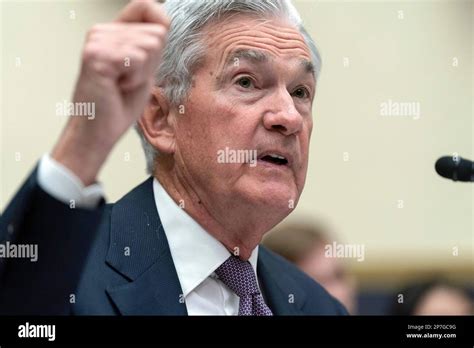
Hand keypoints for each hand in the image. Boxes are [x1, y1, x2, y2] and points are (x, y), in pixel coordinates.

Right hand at [52, 0, 169, 184]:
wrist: (97, 132)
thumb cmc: (117, 106)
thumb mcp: (143, 70)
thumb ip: (150, 46)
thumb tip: (163, 24)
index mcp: (112, 32)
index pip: (147, 6)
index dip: (160, 25)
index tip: (151, 55)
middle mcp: (102, 31)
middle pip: (156, 33)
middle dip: (151, 64)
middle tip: (128, 81)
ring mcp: (98, 41)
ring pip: (150, 45)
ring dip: (142, 73)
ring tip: (121, 85)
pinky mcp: (97, 55)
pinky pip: (138, 58)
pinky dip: (136, 79)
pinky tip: (117, 87)